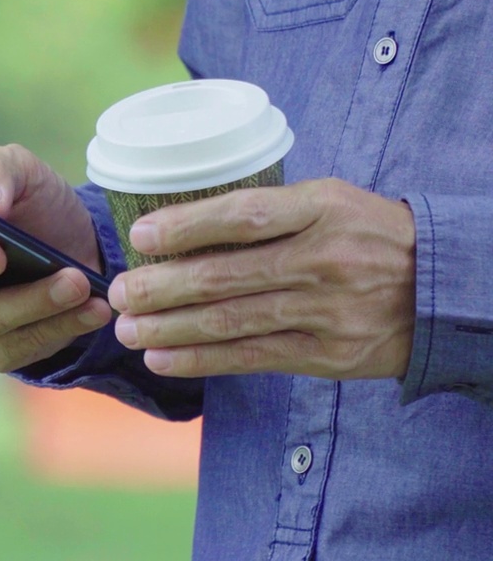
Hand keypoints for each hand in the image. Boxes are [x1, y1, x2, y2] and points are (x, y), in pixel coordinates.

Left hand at [108, 178, 416, 379]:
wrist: (444, 288)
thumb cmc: (365, 234)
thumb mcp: (328, 201)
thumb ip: (267, 210)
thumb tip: (178, 221)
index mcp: (322, 209)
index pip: (244, 216)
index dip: (187, 226)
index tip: (140, 236)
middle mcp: (324, 260)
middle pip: (226, 275)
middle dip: (161, 287)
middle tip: (118, 293)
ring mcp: (326, 311)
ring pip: (231, 321)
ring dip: (169, 328)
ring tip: (128, 329)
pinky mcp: (327, 354)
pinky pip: (252, 358)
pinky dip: (201, 359)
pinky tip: (162, 358)